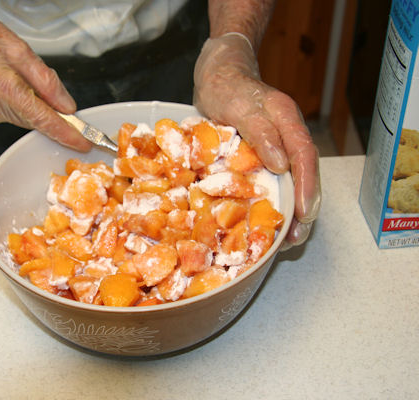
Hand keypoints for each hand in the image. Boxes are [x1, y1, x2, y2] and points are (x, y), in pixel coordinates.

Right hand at [0, 0, 90, 150]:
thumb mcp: (20, 48)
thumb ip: (46, 80)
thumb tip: (66, 106)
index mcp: (2, 83)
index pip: (42, 117)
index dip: (65, 133)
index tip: (82, 142)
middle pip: (30, 119)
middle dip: (43, 111)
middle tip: (37, 89)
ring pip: (16, 118)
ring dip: (21, 104)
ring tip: (7, 78)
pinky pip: (0, 117)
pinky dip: (5, 105)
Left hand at [193, 33, 320, 246]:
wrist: (216, 76)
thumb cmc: (226, 87)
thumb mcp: (238, 106)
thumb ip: (260, 131)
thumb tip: (281, 164)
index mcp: (286, 121)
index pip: (305, 156)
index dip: (307, 186)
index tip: (304, 214)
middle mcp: (286, 136)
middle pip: (304, 175)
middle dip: (303, 208)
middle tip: (295, 237)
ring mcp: (275, 147)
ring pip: (289, 182)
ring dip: (289, 210)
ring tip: (283, 240)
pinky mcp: (260, 156)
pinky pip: (270, 181)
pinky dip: (269, 202)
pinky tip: (261, 221)